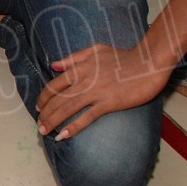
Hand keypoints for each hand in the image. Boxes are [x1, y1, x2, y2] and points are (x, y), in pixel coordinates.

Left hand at [36, 43, 170, 139]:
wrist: (148, 62)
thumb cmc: (123, 56)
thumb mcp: (95, 50)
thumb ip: (73, 58)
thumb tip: (53, 65)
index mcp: (80, 68)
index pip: (54, 85)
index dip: (44, 98)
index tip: (39, 107)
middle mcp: (84, 81)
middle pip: (57, 99)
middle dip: (45, 113)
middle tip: (39, 124)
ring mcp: (95, 93)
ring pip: (67, 109)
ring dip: (53, 121)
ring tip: (44, 131)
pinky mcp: (108, 103)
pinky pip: (86, 117)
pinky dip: (73, 127)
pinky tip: (63, 135)